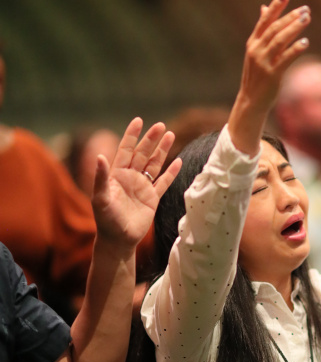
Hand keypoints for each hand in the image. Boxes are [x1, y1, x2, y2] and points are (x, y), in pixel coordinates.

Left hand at [91, 118, 181, 248]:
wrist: (119, 240)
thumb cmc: (106, 220)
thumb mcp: (100, 199)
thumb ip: (100, 178)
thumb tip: (99, 156)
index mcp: (117, 175)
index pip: (125, 150)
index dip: (131, 136)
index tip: (138, 121)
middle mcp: (130, 177)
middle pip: (142, 154)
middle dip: (151, 139)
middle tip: (160, 125)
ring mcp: (142, 187)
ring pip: (154, 164)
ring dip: (162, 151)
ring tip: (170, 135)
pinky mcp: (153, 198)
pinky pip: (163, 182)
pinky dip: (172, 172)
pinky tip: (179, 161)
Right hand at [241, 0, 310, 111]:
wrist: (251, 101)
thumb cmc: (257, 75)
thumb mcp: (256, 51)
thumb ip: (263, 30)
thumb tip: (264, 8)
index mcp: (253, 43)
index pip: (264, 21)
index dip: (275, 7)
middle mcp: (256, 50)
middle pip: (274, 29)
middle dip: (289, 17)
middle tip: (305, 9)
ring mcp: (263, 62)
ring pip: (279, 40)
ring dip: (294, 28)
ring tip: (307, 18)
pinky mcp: (272, 75)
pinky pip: (285, 59)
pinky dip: (295, 49)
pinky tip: (305, 42)